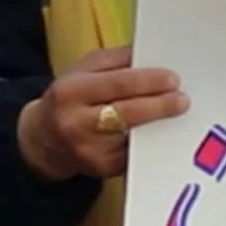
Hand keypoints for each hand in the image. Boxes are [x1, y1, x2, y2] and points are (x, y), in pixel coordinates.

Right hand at [17, 45, 188, 180]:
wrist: (43, 140)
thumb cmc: (69, 98)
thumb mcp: (82, 70)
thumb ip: (115, 60)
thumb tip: (152, 56)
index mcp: (69, 92)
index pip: (117, 84)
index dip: (149, 81)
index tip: (173, 79)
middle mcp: (75, 123)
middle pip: (128, 113)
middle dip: (160, 105)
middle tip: (182, 100)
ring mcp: (88, 150)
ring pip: (134, 136)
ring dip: (159, 125)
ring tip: (175, 113)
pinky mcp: (101, 169)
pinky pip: (135, 154)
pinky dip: (151, 142)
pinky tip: (160, 132)